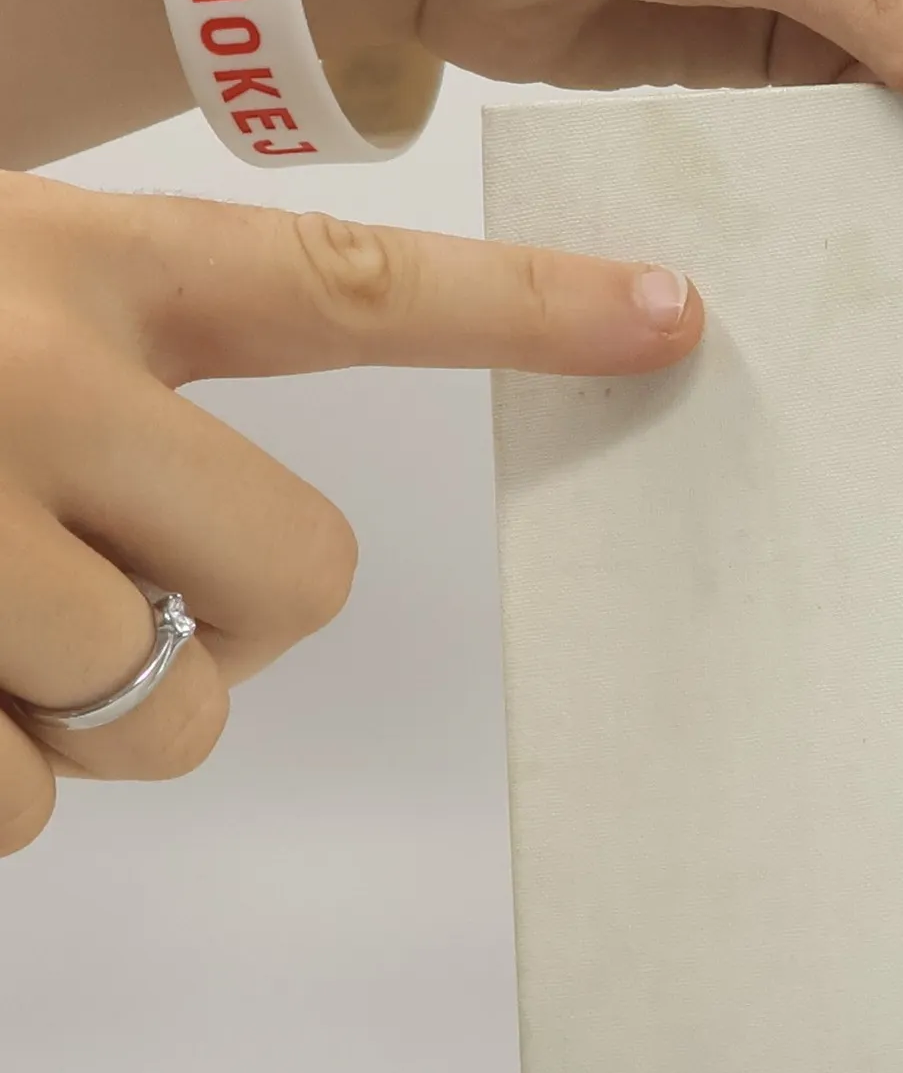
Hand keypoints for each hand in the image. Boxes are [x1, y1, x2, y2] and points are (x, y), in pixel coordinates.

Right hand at [0, 172, 701, 857]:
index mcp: (69, 268)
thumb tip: (226, 567)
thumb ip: (115, 384)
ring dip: (91, 718)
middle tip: (113, 597)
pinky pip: (32, 803)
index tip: (669, 317)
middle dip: (236, 631)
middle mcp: (33, 378)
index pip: (344, 288)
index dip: (525, 308)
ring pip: (171, 715)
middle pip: (307, 574)